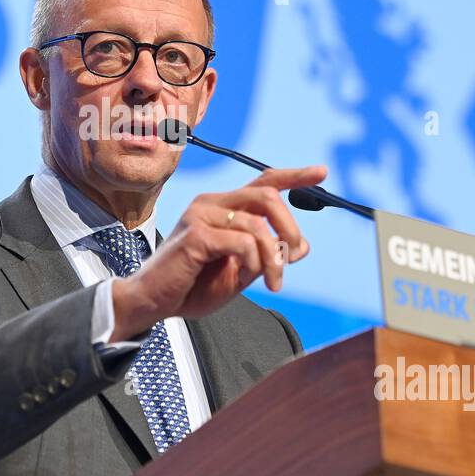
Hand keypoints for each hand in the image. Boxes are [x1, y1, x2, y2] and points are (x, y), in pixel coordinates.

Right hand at [109, 165, 326, 340]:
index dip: (294, 176)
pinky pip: (242, 242)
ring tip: (272, 282)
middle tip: (294, 257)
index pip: (263, 182)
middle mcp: (211, 203)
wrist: (153, 302)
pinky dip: (254, 262)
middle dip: (290, 228)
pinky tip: (245, 278)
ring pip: (258, 225)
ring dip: (274, 258)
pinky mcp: (195, 235)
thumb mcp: (240, 271)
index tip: (322, 172)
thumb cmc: (191, 286)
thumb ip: (267, 255)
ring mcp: (201, 216)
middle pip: (267, 197)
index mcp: (222, 207)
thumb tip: (301, 246)